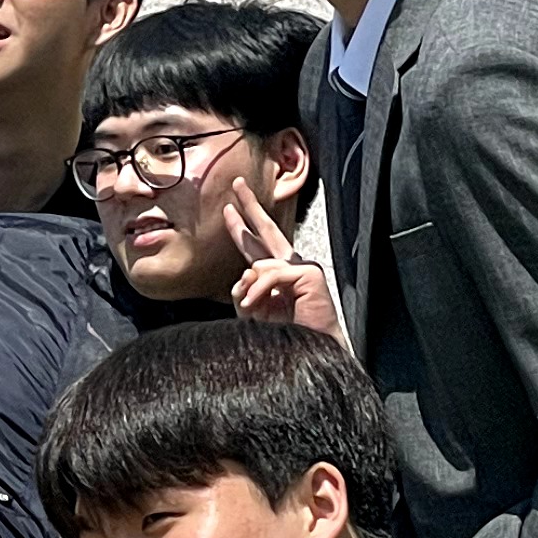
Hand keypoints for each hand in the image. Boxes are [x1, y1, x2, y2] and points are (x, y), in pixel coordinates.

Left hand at [221, 178, 337, 336]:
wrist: (310, 353)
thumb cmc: (284, 336)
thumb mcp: (253, 312)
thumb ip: (244, 290)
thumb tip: (245, 273)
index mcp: (276, 275)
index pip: (256, 245)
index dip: (241, 227)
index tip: (228, 208)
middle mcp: (290, 266)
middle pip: (268, 229)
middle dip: (250, 206)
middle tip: (236, 184)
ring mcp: (302, 267)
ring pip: (261, 263)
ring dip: (250, 290)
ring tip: (251, 309)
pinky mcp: (309, 273)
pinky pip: (271, 274)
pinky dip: (259, 291)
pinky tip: (256, 306)